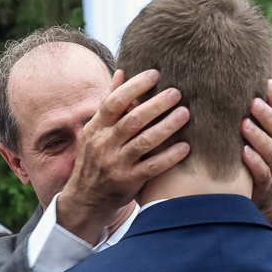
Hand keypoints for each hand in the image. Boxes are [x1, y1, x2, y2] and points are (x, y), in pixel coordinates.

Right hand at [58, 69, 190, 244]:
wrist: (86, 199)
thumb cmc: (95, 158)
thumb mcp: (95, 130)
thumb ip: (109, 102)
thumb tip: (122, 72)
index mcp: (96, 128)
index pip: (114, 102)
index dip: (134, 87)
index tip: (155, 74)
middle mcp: (104, 145)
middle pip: (132, 120)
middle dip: (156, 105)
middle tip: (176, 93)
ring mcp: (116, 164)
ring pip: (144, 142)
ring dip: (166, 127)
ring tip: (185, 113)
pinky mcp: (128, 182)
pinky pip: (152, 167)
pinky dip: (169, 157)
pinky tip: (185, 147)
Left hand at [241, 78, 271, 227]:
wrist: (259, 196)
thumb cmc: (258, 157)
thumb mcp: (266, 134)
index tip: (267, 83)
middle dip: (267, 115)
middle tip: (252, 102)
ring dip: (258, 137)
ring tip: (243, 125)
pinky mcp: (266, 186)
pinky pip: (262, 174)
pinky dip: (254, 162)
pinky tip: (243, 152)